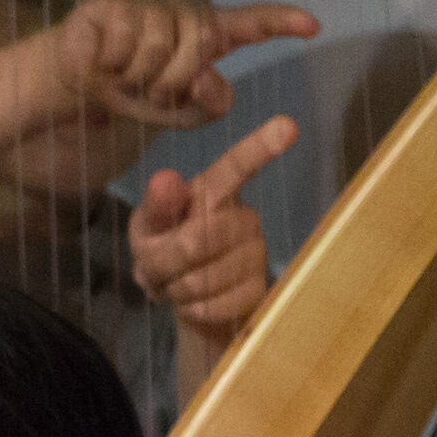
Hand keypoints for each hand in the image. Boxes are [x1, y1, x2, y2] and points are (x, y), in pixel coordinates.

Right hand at [37, 0, 322, 131]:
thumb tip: (204, 75)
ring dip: (140, 79)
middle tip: (153, 90)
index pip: (251, 24)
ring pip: (159, 48)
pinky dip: (114, 67)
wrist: (81, 82)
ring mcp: (149, 3)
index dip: (282, 23)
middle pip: (202, 45)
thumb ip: (208, 104)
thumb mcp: (181, 112)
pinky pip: (125, 44)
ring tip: (126, 77)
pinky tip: (105, 62)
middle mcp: (183, 12)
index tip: (315, 26)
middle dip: (175, 81)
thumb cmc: (137, 92)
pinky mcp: (112, 4)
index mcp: (207, 34)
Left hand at [130, 117, 295, 346]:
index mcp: (214, 193)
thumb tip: (166, 180)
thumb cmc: (161, 250)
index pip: (236, 168)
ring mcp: (256, 253)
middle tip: (155, 268)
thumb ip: (157, 208)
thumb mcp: (148, 228)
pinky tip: (192, 302)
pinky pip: (217, 304)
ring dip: (175, 288)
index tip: (288, 126)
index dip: (260, 147)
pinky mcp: (259, 289)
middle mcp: (244, 217)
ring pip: (204, 277)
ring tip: (173, 285)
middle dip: (163, 261)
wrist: (180, 299)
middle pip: (199, 238)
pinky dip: (192, 310)